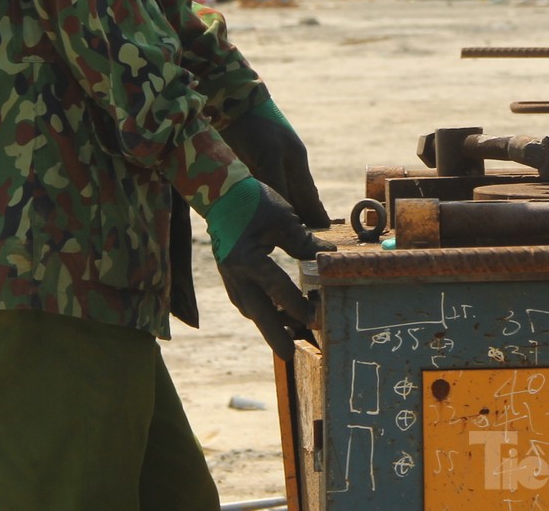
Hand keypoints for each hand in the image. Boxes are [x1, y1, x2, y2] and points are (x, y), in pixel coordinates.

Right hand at [214, 180, 335, 358]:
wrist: (220, 194)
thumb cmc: (253, 202)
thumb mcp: (282, 219)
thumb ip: (304, 243)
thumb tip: (328, 258)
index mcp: (248, 261)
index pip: (278, 289)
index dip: (298, 307)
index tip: (317, 319)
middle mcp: (236, 274)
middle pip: (258, 312)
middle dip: (274, 334)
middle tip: (289, 354)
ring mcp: (230, 277)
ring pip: (251, 309)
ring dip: (270, 323)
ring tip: (291, 333)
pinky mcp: (231, 276)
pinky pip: (247, 301)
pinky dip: (262, 310)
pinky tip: (277, 313)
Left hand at [223, 103, 331, 229]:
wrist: (233, 103)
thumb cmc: (256, 128)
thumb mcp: (269, 156)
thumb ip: (277, 184)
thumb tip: (286, 211)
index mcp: (297, 162)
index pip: (309, 196)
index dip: (316, 213)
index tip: (325, 230)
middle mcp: (286, 165)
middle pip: (298, 196)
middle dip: (305, 214)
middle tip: (311, 236)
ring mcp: (269, 164)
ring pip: (282, 193)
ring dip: (286, 208)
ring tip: (292, 227)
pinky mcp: (251, 163)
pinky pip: (263, 188)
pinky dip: (268, 200)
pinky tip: (266, 208)